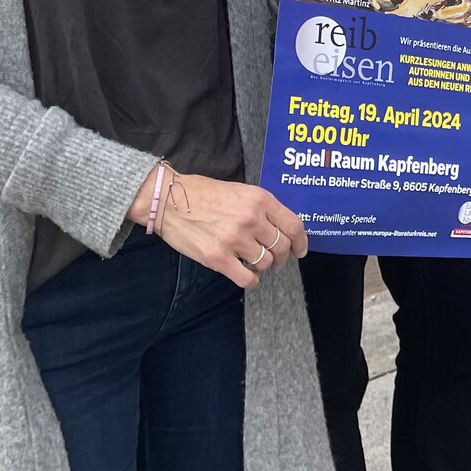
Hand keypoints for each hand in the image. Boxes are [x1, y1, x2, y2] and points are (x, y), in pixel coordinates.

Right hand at [128, 169, 307, 287]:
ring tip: (254, 262)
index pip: (293, 226)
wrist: (169, 200)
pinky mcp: (218, 258)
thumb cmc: (203, 193)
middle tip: (275, 259)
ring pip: (265, 263)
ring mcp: (235, 240)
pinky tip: (247, 275)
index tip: (300, 250)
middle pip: (281, 247)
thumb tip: (280, 228)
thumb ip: (262, 208)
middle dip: (281, 256)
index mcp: (259, 200)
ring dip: (263, 266)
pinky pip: (247, 278)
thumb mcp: (240, 191)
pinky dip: (251, 280)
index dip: (301, 242)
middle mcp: (251, 219)